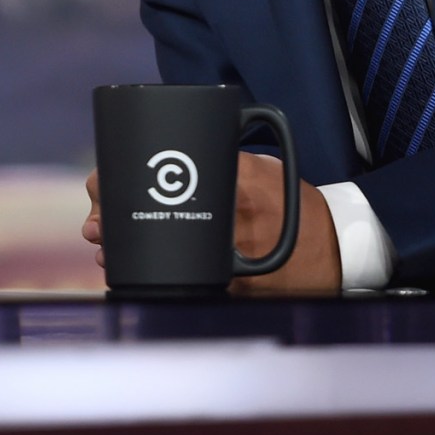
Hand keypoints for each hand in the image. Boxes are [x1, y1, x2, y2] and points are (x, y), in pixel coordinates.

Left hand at [83, 156, 342, 291]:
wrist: (338, 248)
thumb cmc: (297, 203)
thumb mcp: (262, 168)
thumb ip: (224, 157)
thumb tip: (175, 149)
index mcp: (230, 182)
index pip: (155, 179)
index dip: (114, 186)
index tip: (97, 185)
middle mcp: (226, 218)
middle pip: (146, 218)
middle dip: (109, 220)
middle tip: (95, 224)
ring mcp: (226, 255)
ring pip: (155, 257)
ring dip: (122, 253)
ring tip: (104, 247)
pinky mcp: (230, 286)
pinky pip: (180, 282)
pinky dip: (152, 278)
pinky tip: (130, 272)